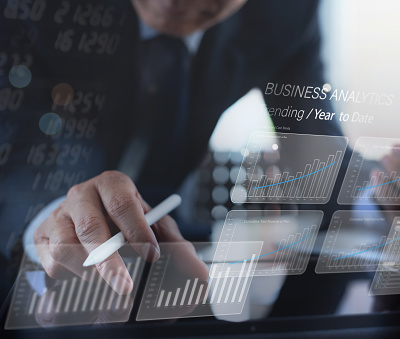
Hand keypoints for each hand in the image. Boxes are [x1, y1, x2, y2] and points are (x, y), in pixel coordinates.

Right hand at [34, 170, 207, 294]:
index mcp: (112, 184)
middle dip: (110, 261)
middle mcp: (82, 194)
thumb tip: (200, 274)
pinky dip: (69, 275)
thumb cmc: (127, 219)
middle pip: (91, 227)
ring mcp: (59, 214)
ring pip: (66, 245)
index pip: (123, 203)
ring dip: (87, 270)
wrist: (91, 213)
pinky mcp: (43, 235)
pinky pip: (50, 260)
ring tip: (107, 281)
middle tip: (125, 287)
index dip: (137, 230)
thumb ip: (178, 246)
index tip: (152, 254)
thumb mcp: (155, 226)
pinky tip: (85, 276)